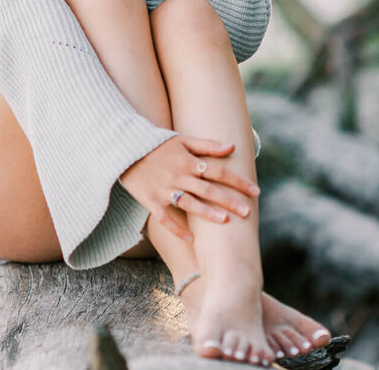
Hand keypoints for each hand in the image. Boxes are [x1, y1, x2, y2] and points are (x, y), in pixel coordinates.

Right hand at [118, 134, 260, 242]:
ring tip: (226, 221)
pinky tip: (192, 239)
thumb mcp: (182, 139)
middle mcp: (178, 176)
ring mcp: (164, 190)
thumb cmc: (156, 143)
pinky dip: (177, 229)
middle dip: (229, 200)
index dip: (237, 181)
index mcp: (188, 161)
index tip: (255, 191)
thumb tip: (232, 146)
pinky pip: (165, 218)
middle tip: (248, 212)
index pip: (218, 172)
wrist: (123, 149)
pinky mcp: (151, 201)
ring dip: (207, 213)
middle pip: (208, 190)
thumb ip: (207, 145)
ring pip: (189, 204)